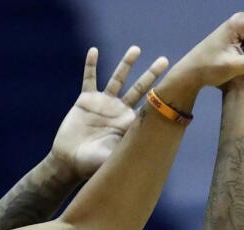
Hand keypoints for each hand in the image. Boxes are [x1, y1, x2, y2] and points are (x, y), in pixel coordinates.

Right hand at [51, 46, 168, 178]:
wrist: (68, 161)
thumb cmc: (90, 165)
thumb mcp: (110, 160)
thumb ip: (122, 155)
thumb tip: (140, 158)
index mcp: (128, 123)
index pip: (148, 106)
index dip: (160, 95)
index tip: (174, 82)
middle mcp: (118, 110)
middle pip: (139, 88)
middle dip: (151, 74)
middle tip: (165, 61)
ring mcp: (103, 103)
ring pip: (117, 79)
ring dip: (126, 64)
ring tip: (136, 50)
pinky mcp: (85, 100)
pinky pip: (89, 79)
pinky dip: (91, 65)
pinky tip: (94, 51)